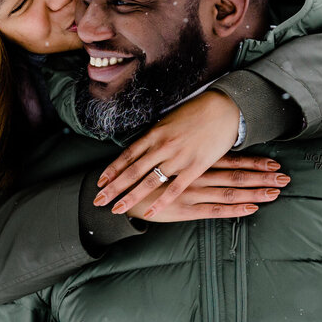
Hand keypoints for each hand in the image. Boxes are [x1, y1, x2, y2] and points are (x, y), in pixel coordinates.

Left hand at [92, 90, 278, 216]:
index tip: (100, 182)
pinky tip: (150, 213)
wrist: (223, 108)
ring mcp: (177, 158)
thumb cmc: (196, 112)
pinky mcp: (194, 167)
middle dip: (113, 188)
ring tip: (116, 210)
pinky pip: (174, 189)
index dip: (112, 170)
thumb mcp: (169, 120)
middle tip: (98, 201)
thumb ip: (156, 135)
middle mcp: (161, 146)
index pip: (127, 155)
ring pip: (148, 182)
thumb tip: (142, 147)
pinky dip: (160, 202)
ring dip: (130, 197)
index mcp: (154, 134)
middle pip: (132, 171)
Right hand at [123, 163, 290, 221]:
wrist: (124, 189)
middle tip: (286, 179)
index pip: (233, 161)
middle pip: (237, 175)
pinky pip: (215, 210)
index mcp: (197, 161)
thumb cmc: (148, 173)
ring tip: (276, 192)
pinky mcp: (186, 209)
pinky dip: (235, 209)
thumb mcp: (171, 160)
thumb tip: (210, 153)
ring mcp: (194, 192)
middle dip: (263, 177)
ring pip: (231, 191)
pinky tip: (252, 208)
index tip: (275, 163)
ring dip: (255, 192)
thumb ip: (191, 160)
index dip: (255, 162)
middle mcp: (199, 174)